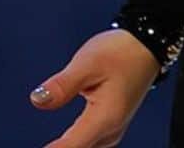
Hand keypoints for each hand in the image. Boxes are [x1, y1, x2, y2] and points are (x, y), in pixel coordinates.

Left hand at [28, 28, 160, 146]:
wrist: (146, 45)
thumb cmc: (121, 51)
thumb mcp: (88, 62)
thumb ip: (63, 85)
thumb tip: (37, 100)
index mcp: (105, 118)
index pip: (72, 147)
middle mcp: (111, 131)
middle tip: (43, 143)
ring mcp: (112, 130)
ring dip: (69, 146)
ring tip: (51, 143)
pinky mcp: (111, 126)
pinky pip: (90, 144)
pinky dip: (75, 144)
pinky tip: (64, 142)